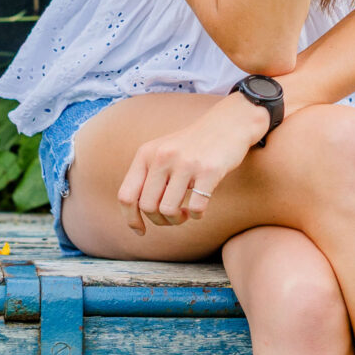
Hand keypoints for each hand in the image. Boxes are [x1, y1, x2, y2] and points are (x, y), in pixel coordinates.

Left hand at [116, 93, 269, 235]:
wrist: (228, 124)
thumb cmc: (193, 145)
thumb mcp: (163, 152)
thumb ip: (147, 178)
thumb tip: (134, 217)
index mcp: (146, 154)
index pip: (126, 195)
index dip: (131, 219)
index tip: (141, 231)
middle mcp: (162, 157)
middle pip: (147, 207)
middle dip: (159, 221)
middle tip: (174, 217)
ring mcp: (185, 163)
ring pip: (168, 210)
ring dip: (177, 220)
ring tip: (186, 213)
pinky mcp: (208, 171)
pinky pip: (195, 208)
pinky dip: (197, 215)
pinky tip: (200, 207)